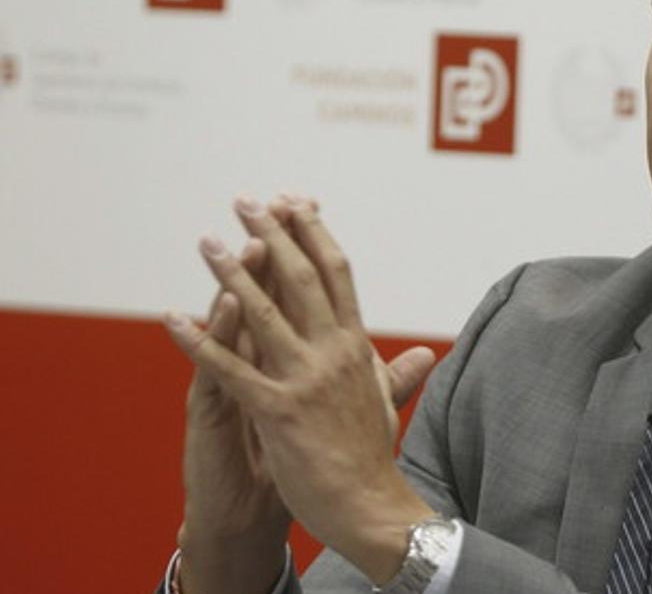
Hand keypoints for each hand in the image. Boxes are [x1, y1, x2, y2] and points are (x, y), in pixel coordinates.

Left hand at [165, 196, 436, 584]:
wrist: (369, 505)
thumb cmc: (373, 457)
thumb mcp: (384, 403)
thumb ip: (395, 372)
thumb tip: (422, 355)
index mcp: (355, 346)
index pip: (337, 274)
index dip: (314, 233)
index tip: (295, 203)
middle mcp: (333, 353)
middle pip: (302, 278)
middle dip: (274, 234)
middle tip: (246, 202)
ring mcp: (306, 380)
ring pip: (264, 313)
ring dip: (232, 273)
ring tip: (208, 241)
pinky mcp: (278, 411)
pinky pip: (231, 370)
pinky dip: (200, 343)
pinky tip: (173, 319)